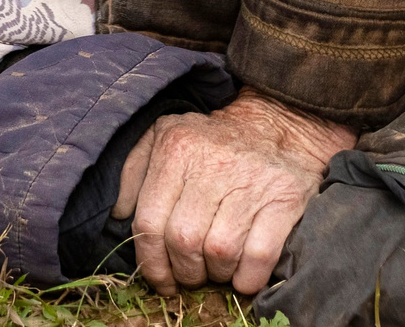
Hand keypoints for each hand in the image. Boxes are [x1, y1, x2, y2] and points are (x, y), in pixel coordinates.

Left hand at [115, 88, 353, 296]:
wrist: (276, 125)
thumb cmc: (211, 142)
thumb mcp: (164, 137)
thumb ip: (134, 171)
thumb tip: (119, 214)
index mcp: (176, 148)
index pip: (149, 222)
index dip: (151, 262)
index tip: (161, 279)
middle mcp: (211, 162)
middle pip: (183, 241)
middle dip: (185, 271)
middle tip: (192, 275)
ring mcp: (251, 180)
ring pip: (220, 251)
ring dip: (217, 273)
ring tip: (218, 269)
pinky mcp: (285, 198)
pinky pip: (259, 255)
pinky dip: (248, 277)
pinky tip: (243, 276)